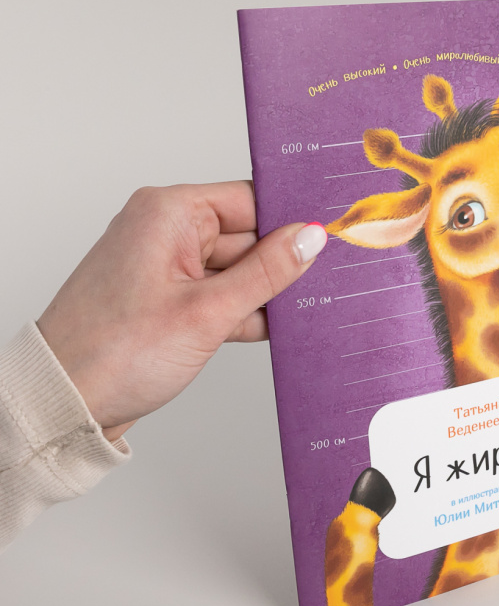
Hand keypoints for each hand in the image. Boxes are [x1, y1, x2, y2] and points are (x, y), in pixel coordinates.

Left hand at [37, 182, 326, 440]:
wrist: (64, 405)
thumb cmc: (114, 353)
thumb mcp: (208, 311)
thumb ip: (266, 272)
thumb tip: (310, 238)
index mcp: (169, 213)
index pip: (248, 200)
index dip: (288, 220)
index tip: (327, 238)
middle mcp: (166, 232)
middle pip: (246, 237)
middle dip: (279, 264)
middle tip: (321, 285)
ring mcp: (168, 268)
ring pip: (237, 270)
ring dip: (264, 293)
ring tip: (300, 312)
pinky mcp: (170, 300)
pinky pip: (221, 295)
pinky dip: (244, 312)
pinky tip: (274, 328)